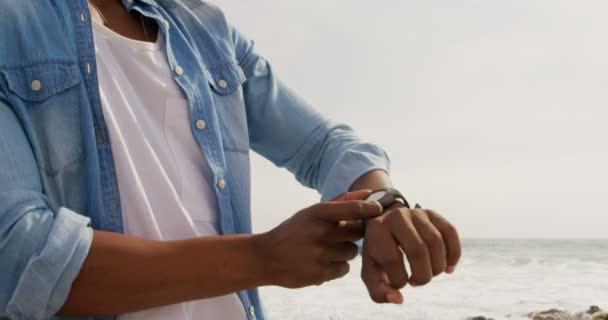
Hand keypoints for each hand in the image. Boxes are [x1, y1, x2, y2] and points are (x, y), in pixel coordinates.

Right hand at [255, 190, 382, 288]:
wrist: (266, 257)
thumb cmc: (294, 231)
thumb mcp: (311, 212)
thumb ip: (341, 202)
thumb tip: (368, 193)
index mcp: (317, 213)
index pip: (354, 209)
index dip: (370, 209)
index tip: (378, 209)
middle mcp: (320, 233)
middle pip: (357, 232)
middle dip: (353, 233)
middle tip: (340, 234)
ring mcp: (320, 255)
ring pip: (352, 252)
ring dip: (344, 251)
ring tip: (326, 250)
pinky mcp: (320, 274)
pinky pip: (344, 268)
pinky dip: (337, 266)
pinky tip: (322, 262)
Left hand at [361, 204, 460, 303]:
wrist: (385, 228)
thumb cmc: (378, 255)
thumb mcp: (371, 272)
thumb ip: (379, 291)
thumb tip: (398, 299)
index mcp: (376, 230)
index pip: (392, 259)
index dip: (399, 280)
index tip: (399, 283)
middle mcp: (396, 216)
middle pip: (418, 250)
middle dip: (422, 275)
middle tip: (417, 282)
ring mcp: (415, 213)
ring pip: (436, 241)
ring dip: (437, 267)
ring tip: (429, 275)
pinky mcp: (431, 214)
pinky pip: (450, 232)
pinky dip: (454, 254)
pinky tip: (448, 268)